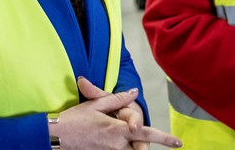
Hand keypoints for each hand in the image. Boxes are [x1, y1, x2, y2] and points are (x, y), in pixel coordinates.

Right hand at [49, 77, 181, 148]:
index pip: (146, 133)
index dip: (164, 138)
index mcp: (117, 129)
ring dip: (133, 147)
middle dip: (146, 146)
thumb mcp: (96, 104)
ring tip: (128, 139)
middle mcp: (116, 145)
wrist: (55, 136)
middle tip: (151, 138)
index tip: (178, 142)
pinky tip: (116, 143)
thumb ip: (118, 99)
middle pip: (141, 149)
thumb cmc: (74, 119)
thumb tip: (135, 91)